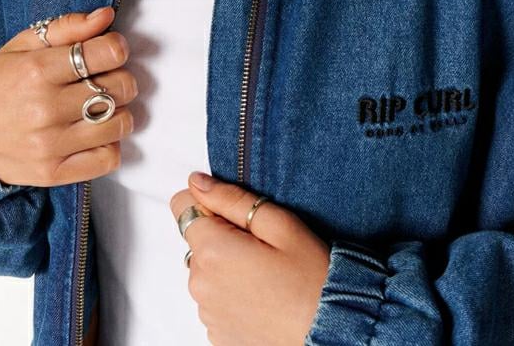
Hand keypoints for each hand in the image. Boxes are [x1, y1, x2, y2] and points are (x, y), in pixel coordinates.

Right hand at [0, 7, 137, 186]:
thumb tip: (106, 16)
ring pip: (121, 122)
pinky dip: (110, 146)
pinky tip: (94, 135)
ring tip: (98, 107)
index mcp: (38, 70)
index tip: (108, 51)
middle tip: (103, 79)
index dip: (116, 47)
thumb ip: (68, 26)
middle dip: (120, 78)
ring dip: (118, 111)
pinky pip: (108, 159)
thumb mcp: (23, 45)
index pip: (109, 53)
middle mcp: (45, 109)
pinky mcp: (53, 173)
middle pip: (122, 87)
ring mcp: (50, 145)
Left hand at [170, 172, 330, 344]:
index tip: (240, 216)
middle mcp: (200, 284)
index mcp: (212, 250)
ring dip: (227, 266)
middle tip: (263, 247)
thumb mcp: (279, 224)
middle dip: (222, 236)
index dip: (211, 203)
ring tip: (266, 273)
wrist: (331, 327)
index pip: (182, 205)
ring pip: (206, 270)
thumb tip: (197, 183)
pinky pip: (215, 299)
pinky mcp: (216, 333)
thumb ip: (231, 199)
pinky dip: (232, 293)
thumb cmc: (310, 276)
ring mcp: (206, 312)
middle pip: (196, 240)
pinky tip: (262, 295)